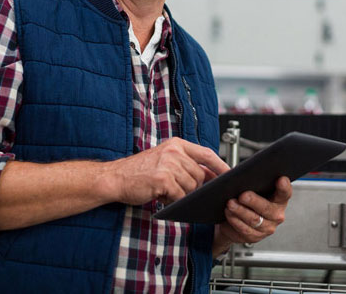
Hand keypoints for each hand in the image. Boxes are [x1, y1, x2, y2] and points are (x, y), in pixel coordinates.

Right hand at [110, 137, 229, 205]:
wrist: (115, 178)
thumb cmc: (139, 172)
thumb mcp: (165, 160)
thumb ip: (186, 164)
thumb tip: (211, 176)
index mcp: (176, 144)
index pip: (207, 154)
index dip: (221, 166)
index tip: (230, 175)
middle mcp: (174, 151)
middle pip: (200, 175)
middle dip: (193, 187)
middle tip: (176, 189)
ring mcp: (169, 164)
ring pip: (191, 187)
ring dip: (181, 194)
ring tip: (165, 191)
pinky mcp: (163, 179)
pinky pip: (180, 195)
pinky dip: (172, 200)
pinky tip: (161, 195)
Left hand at [213, 176, 291, 256]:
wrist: (233, 220)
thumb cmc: (244, 198)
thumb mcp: (247, 186)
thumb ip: (247, 178)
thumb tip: (233, 170)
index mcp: (279, 199)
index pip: (285, 193)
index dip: (284, 187)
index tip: (280, 179)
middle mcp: (276, 214)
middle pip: (267, 208)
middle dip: (254, 201)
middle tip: (243, 195)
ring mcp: (267, 227)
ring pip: (254, 219)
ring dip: (240, 210)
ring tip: (230, 203)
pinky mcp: (255, 237)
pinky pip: (244, 229)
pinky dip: (235, 220)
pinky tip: (229, 212)